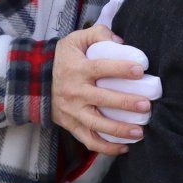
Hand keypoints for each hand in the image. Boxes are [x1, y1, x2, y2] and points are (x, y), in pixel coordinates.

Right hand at [51, 26, 155, 153]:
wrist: (36, 81)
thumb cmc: (63, 59)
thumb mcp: (75, 40)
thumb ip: (98, 34)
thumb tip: (122, 42)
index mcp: (77, 69)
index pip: (100, 68)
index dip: (120, 69)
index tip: (140, 70)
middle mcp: (74, 92)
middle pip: (102, 99)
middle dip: (126, 103)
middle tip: (146, 105)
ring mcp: (72, 111)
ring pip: (97, 124)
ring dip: (119, 130)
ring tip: (140, 132)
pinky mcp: (70, 125)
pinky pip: (89, 140)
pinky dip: (106, 148)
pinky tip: (125, 148)